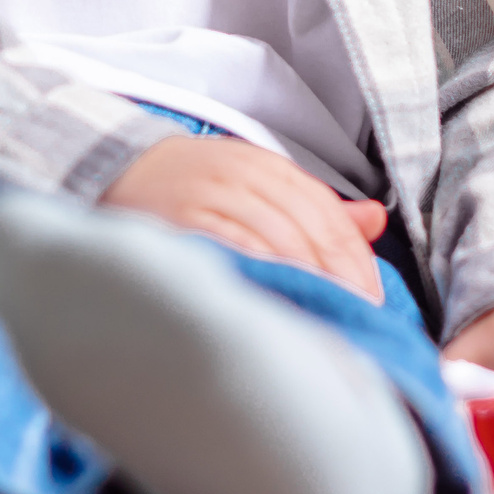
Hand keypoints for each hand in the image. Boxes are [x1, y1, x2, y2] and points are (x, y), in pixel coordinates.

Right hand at [103, 137, 386, 302]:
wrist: (117, 167)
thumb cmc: (197, 184)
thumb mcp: (258, 181)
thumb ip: (316, 207)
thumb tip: (376, 220)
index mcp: (268, 167)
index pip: (327, 214)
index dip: (355, 263)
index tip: (372, 304)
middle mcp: (243, 177)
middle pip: (307, 230)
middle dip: (337, 281)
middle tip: (355, 325)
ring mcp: (210, 198)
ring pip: (273, 241)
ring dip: (303, 285)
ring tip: (322, 326)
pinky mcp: (180, 222)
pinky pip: (230, 251)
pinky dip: (258, 278)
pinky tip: (273, 310)